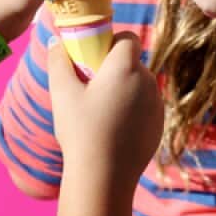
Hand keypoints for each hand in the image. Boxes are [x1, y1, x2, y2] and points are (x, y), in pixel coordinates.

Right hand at [48, 32, 162, 188]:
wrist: (104, 176)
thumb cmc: (81, 131)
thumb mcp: (62, 93)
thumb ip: (58, 61)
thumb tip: (56, 41)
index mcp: (126, 68)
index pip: (129, 39)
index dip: (112, 42)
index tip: (94, 58)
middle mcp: (147, 81)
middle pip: (133, 62)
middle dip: (115, 68)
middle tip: (92, 87)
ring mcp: (156, 105)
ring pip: (140, 85)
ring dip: (125, 89)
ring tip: (101, 111)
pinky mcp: (158, 125)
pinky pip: (146, 107)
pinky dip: (133, 110)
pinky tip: (113, 128)